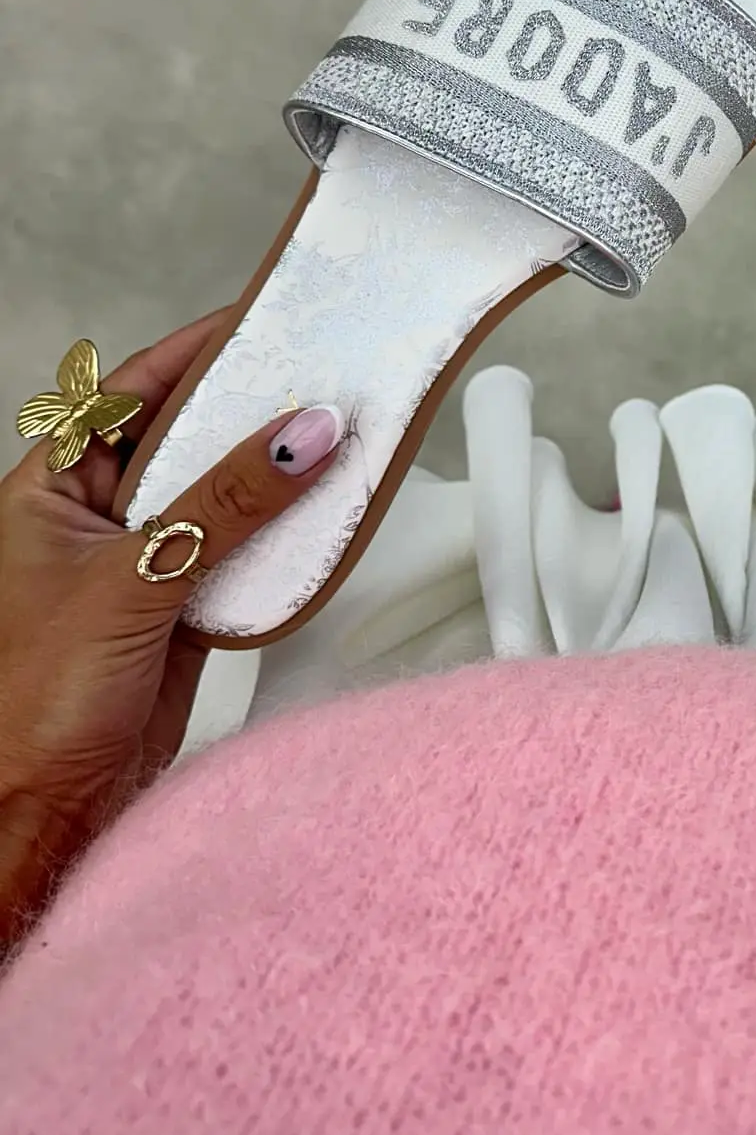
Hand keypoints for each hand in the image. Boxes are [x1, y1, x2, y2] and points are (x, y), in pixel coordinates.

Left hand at [0, 313, 343, 946]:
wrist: (39, 815)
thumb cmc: (27, 704)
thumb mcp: (131, 581)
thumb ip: (226, 505)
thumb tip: (304, 433)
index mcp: (49, 492)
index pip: (127, 394)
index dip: (195, 351)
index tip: (263, 318)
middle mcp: (97, 523)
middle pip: (187, 439)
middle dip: (252, 407)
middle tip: (323, 369)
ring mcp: (145, 569)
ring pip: (225, 498)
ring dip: (278, 474)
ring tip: (344, 432)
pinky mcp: (184, 616)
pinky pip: (247, 557)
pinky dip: (288, 539)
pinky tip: (327, 516)